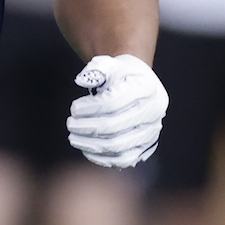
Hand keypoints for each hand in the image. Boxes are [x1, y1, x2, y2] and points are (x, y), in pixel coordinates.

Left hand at [66, 54, 167, 168]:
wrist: (138, 85)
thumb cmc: (121, 75)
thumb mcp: (110, 65)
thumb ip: (96, 68)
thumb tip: (82, 80)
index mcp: (147, 87)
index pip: (113, 102)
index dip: (89, 108)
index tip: (74, 108)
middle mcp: (154, 111)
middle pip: (113, 126)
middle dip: (86, 127)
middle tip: (70, 124)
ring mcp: (151, 132)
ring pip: (117, 146)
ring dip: (89, 144)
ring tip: (74, 136)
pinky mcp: (146, 148)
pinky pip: (122, 160)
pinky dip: (101, 157)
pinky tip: (87, 148)